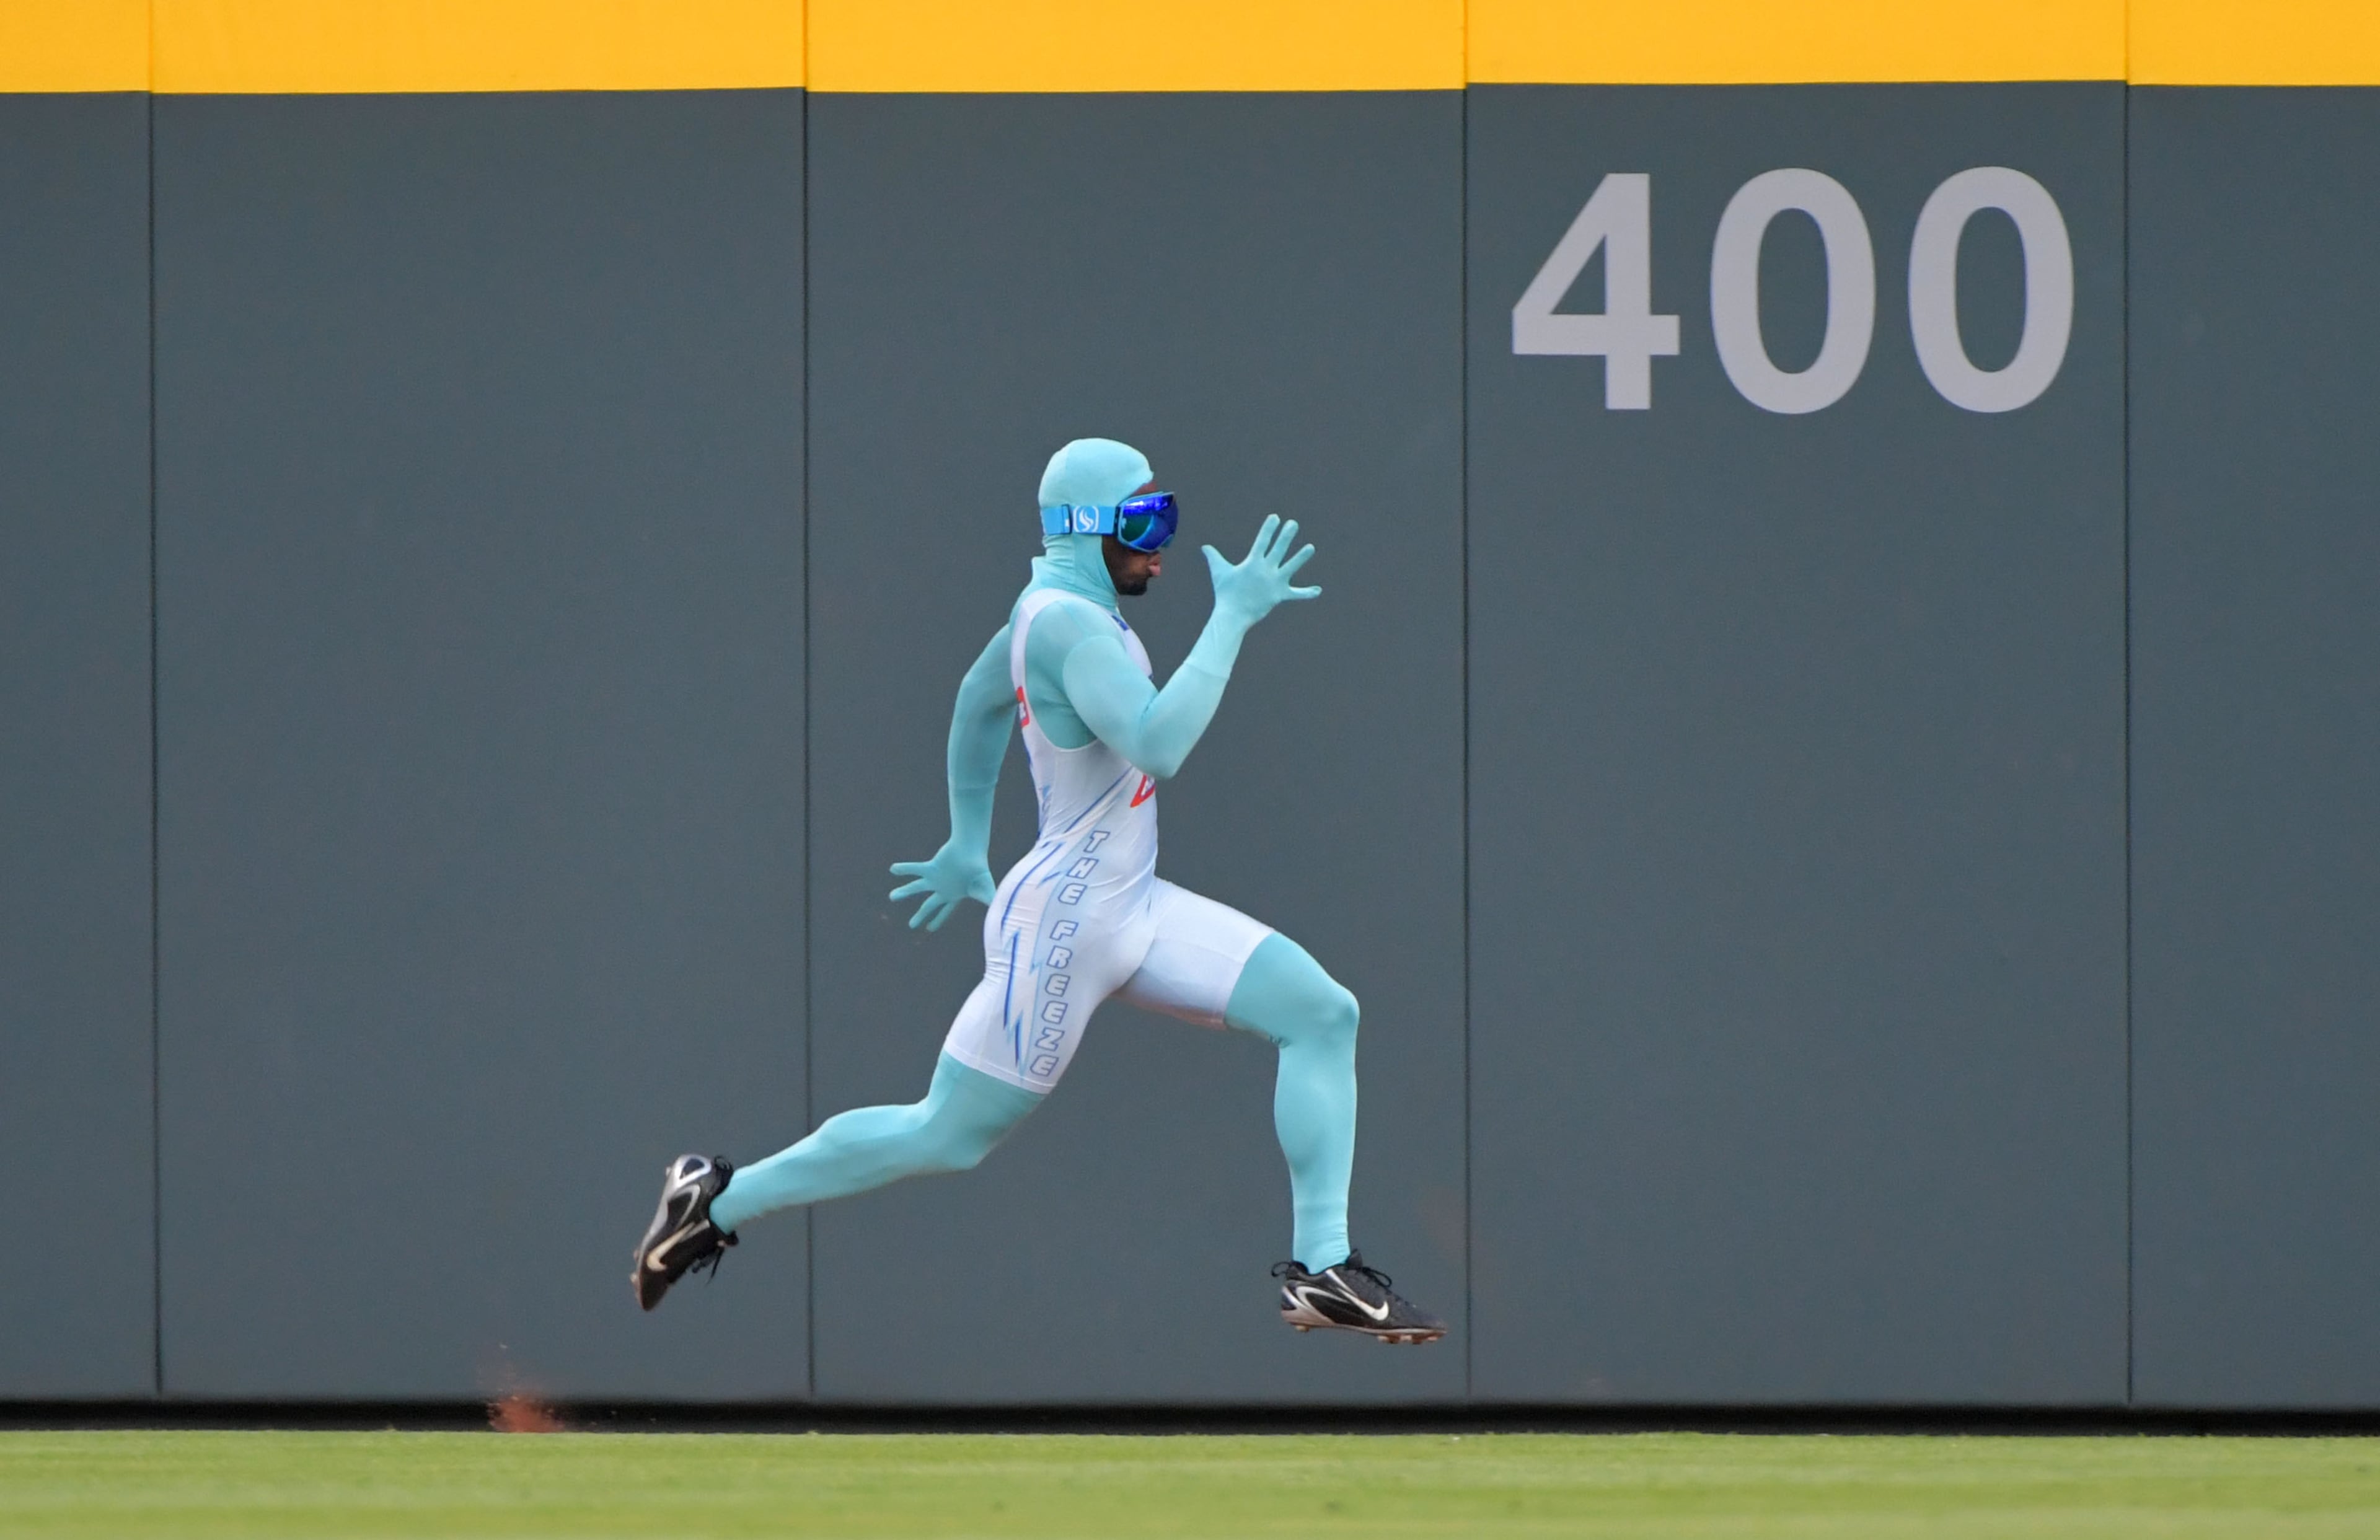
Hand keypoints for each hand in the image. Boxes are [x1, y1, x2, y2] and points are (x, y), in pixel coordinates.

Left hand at [888, 842, 994, 931]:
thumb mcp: (986, 890)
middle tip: (911, 925)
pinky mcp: (931, 867)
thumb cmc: (980, 869)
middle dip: (920, 915)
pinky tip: (892, 869)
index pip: (945, 911)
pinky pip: (914, 869)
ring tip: (891, 897)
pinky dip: (904, 869)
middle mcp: (942, 888)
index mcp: (954, 895)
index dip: (938, 920)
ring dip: (904, 892)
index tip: (929, 929)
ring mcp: (936, 877)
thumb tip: (999, 921)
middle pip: (929, 905)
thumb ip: (991, 905)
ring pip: (916, 887)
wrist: (973, 849)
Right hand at [1202, 515, 1320, 630]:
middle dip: (1286, 535)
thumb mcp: (1219, 572)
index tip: (1275, 517)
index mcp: (1253, 563)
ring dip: (1301, 557)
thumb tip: (1204, 546)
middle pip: (1279, 549)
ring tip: (1311, 547)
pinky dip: (1307, 593)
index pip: (1262, 541)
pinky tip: (1318, 590)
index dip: (1269, 528)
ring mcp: (1275, 583)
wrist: (1232, 615)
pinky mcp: (1280, 596)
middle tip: (1293, 524)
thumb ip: (1213, 557)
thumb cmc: (1225, 593)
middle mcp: (1266, 570)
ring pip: (1291, 567)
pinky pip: (1296, 594)